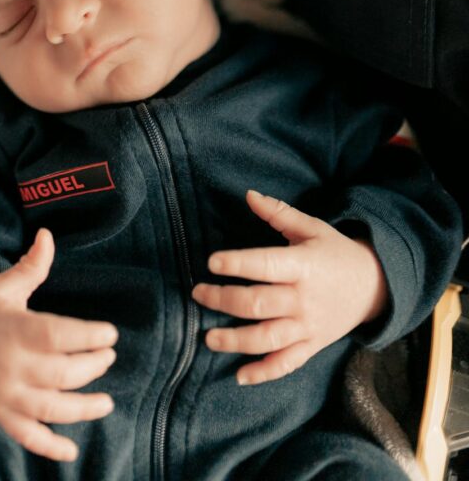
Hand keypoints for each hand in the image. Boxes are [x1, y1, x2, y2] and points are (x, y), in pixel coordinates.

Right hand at [0, 228, 117, 461]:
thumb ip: (32, 265)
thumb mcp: (4, 284)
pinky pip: (26, 435)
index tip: (111, 333)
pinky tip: (71, 451)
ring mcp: (4, 393)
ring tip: (107, 403)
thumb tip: (48, 235)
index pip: (59, 336)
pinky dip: (49, 447)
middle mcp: (10, 365)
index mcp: (14, 329)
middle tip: (109, 357)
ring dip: (83, 409)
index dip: (89, 336)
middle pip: (61, 374)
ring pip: (50, 409)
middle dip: (92, 367)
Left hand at [192, 190, 388, 384]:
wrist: (375, 286)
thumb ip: (278, 213)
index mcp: (303, 266)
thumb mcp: (312, 227)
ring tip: (208, 338)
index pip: (266, 265)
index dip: (238, 263)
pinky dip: (264, 373)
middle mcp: (304, 299)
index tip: (212, 262)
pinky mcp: (312, 346)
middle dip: (224, 300)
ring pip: (268, 339)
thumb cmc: (336, 252)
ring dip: (236, 341)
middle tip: (198, 294)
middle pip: (259, 304)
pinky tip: (240, 377)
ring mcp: (308, 327)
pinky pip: (287, 364)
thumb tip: (248, 195)